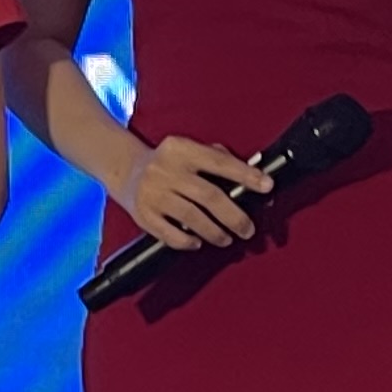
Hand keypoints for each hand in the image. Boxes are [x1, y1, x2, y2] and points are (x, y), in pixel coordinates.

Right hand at [117, 134, 270, 253]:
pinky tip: (198, 242)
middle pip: (209, 195)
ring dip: (214, 232)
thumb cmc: (166, 162)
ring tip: (226, 238)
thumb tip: (251, 175)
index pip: (219, 162)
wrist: (124, 169)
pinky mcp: (142, 214)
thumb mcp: (188, 149)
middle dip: (234, 216)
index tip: (266, 186)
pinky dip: (187, 241)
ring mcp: (151, 193)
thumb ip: (216, 156)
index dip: (246, 175)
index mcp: (180, 149)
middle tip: (248, 229)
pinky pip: (169, 233)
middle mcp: (164, 170)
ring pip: (191, 217)